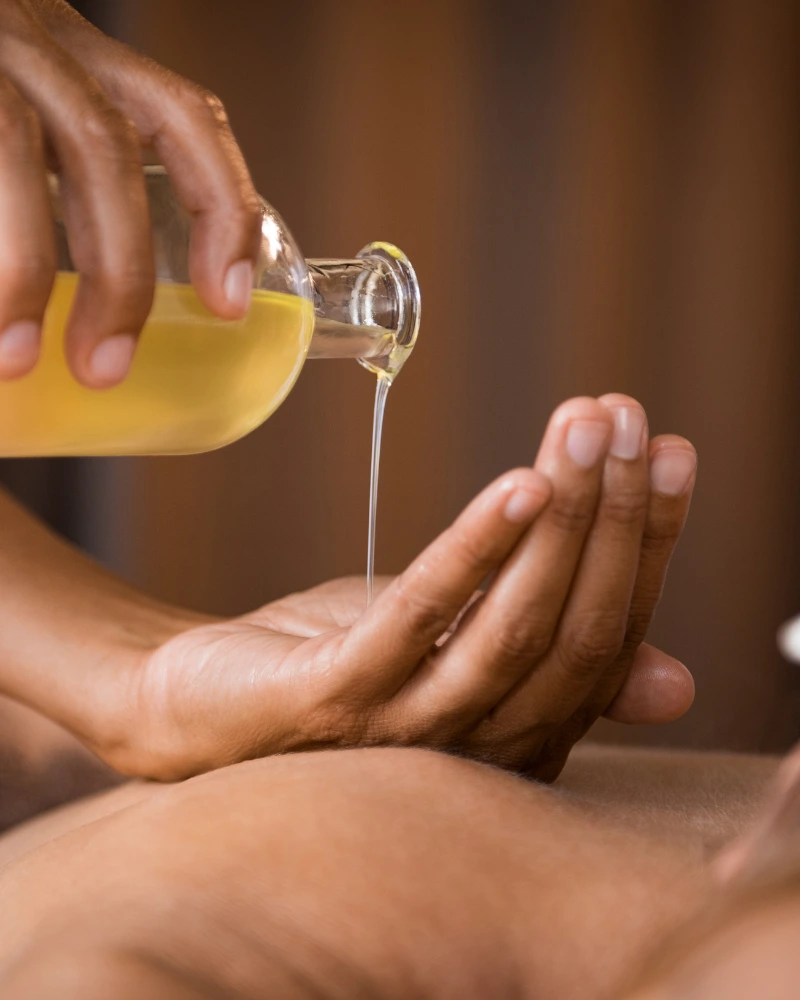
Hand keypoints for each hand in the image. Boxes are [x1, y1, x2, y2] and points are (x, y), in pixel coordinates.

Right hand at [0, 0, 259, 385]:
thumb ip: (58, 190)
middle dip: (115, 273)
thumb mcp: (19, 120)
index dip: (221, 208)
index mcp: (77, 53)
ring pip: (11, 148)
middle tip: (103, 369)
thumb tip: (96, 332)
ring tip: (14, 359)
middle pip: (101, 146)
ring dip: (21, 268)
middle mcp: (24, 31)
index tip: (227, 304)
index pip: (183, 114)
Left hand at [82, 395, 695, 781]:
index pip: (611, 640)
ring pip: (512, 629)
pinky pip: (418, 617)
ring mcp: (407, 730)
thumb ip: (550, 656)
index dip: (647, 545)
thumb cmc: (343, 667)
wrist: (201, 707)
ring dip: (561, 522)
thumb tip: (675, 679)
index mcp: (520, 735)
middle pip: (576, 635)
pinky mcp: (337, 699)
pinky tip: (518, 484)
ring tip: (584, 432)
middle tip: (628, 419)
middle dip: (615, 518)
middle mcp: (479, 748)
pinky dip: (475, 550)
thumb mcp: (459, 653)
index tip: (669, 452)